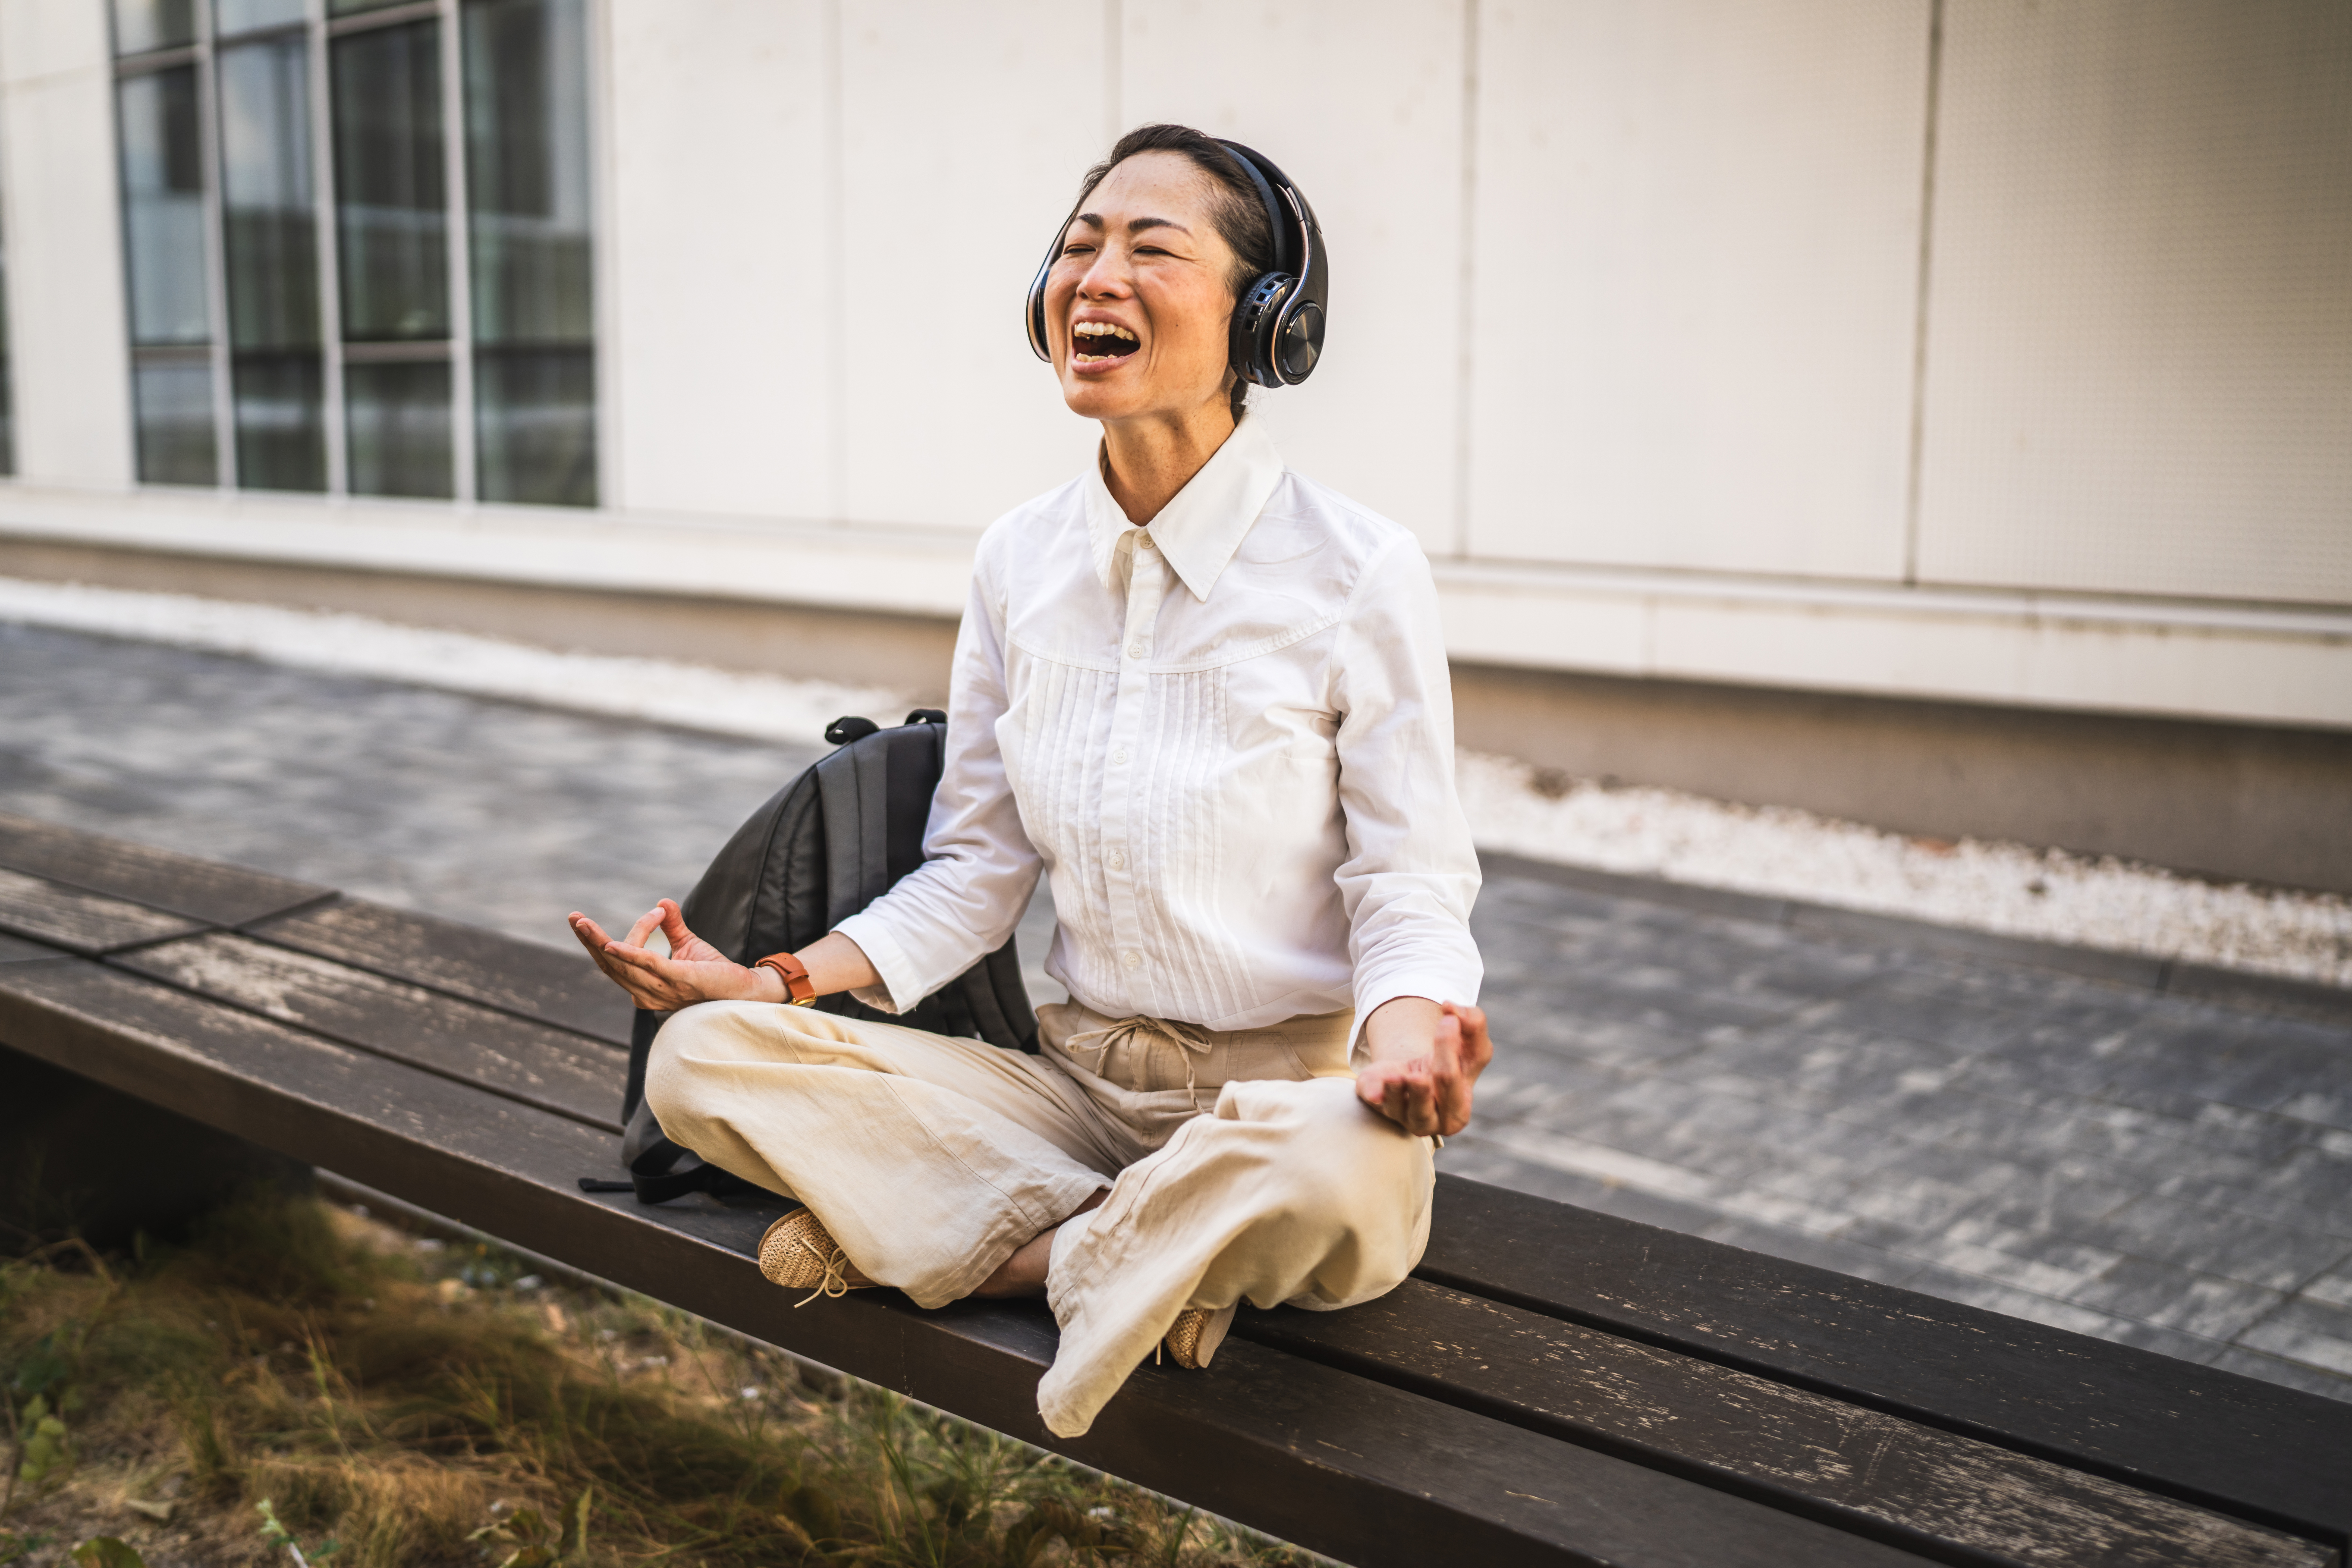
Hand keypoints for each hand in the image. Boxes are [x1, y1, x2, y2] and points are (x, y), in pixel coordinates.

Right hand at [567, 899, 775, 1010]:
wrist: (743, 988)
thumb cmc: (714, 972)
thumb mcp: (689, 944)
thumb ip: (673, 926)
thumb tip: (662, 901)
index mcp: (644, 987)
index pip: (620, 959)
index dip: (628, 933)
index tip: (656, 912)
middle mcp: (646, 994)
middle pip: (609, 965)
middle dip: (589, 941)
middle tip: (573, 918)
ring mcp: (660, 990)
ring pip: (621, 965)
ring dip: (599, 941)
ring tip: (582, 923)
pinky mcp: (678, 981)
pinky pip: (646, 967)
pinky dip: (629, 953)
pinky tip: (611, 943)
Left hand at [1356, 1001, 1491, 1137]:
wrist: (1419, 1069)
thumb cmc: (1451, 1060)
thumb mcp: (1470, 1042)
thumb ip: (1473, 1023)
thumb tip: (1452, 1009)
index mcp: (1456, 1114)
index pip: (1450, 1080)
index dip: (1448, 1048)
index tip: (1448, 1019)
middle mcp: (1429, 1122)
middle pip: (1426, 1094)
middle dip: (1428, 1061)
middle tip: (1436, 1028)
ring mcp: (1400, 1116)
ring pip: (1398, 1106)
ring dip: (1396, 1089)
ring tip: (1397, 1076)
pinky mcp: (1378, 1103)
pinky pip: (1374, 1101)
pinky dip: (1374, 1094)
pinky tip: (1374, 1093)